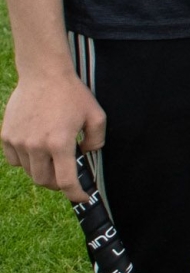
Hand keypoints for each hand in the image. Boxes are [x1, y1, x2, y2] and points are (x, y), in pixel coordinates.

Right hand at [2, 71, 105, 201]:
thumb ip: (97, 140)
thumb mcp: (96, 115)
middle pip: (45, 181)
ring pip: (29, 172)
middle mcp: (36, 146)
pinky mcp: (6, 136)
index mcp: (59, 143)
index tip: (84, 198)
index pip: (66, 181)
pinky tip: (36, 150)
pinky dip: (26, 162)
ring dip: (42, 172)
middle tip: (67, 175)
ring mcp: (18, 141)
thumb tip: (88, 154)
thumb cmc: (72, 94)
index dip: (76, 194)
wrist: (43, 74)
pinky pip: (15, 160)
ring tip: (52, 159)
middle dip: (59, 184)